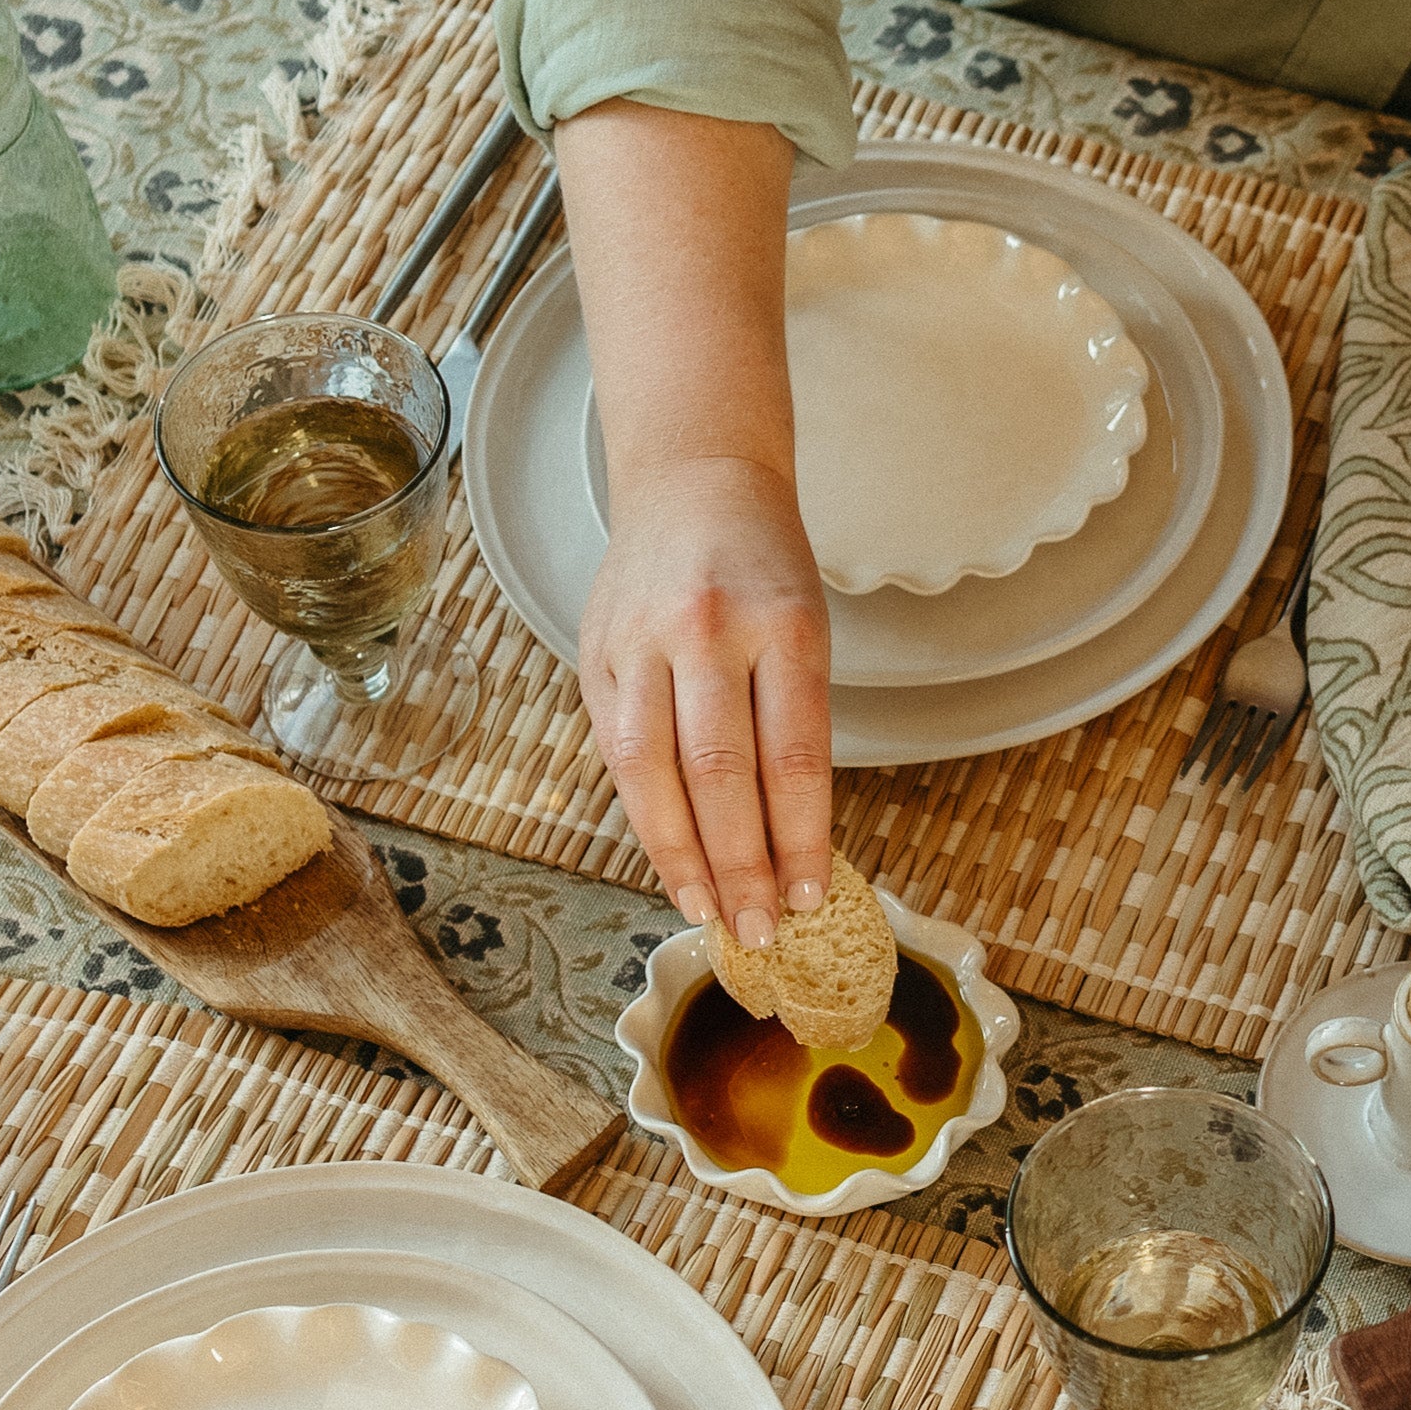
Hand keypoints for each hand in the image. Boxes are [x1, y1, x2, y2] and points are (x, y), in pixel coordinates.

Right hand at [580, 454, 832, 944]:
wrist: (693, 481)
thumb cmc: (764, 569)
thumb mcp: (807, 627)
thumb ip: (794, 723)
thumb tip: (792, 844)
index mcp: (783, 623)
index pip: (795, 755)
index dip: (802, 838)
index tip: (812, 895)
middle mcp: (708, 630)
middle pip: (721, 773)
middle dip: (742, 864)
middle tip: (762, 929)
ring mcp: (643, 641)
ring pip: (654, 771)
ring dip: (683, 856)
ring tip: (709, 913)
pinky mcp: (598, 655)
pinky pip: (619, 753)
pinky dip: (646, 817)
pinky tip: (670, 862)